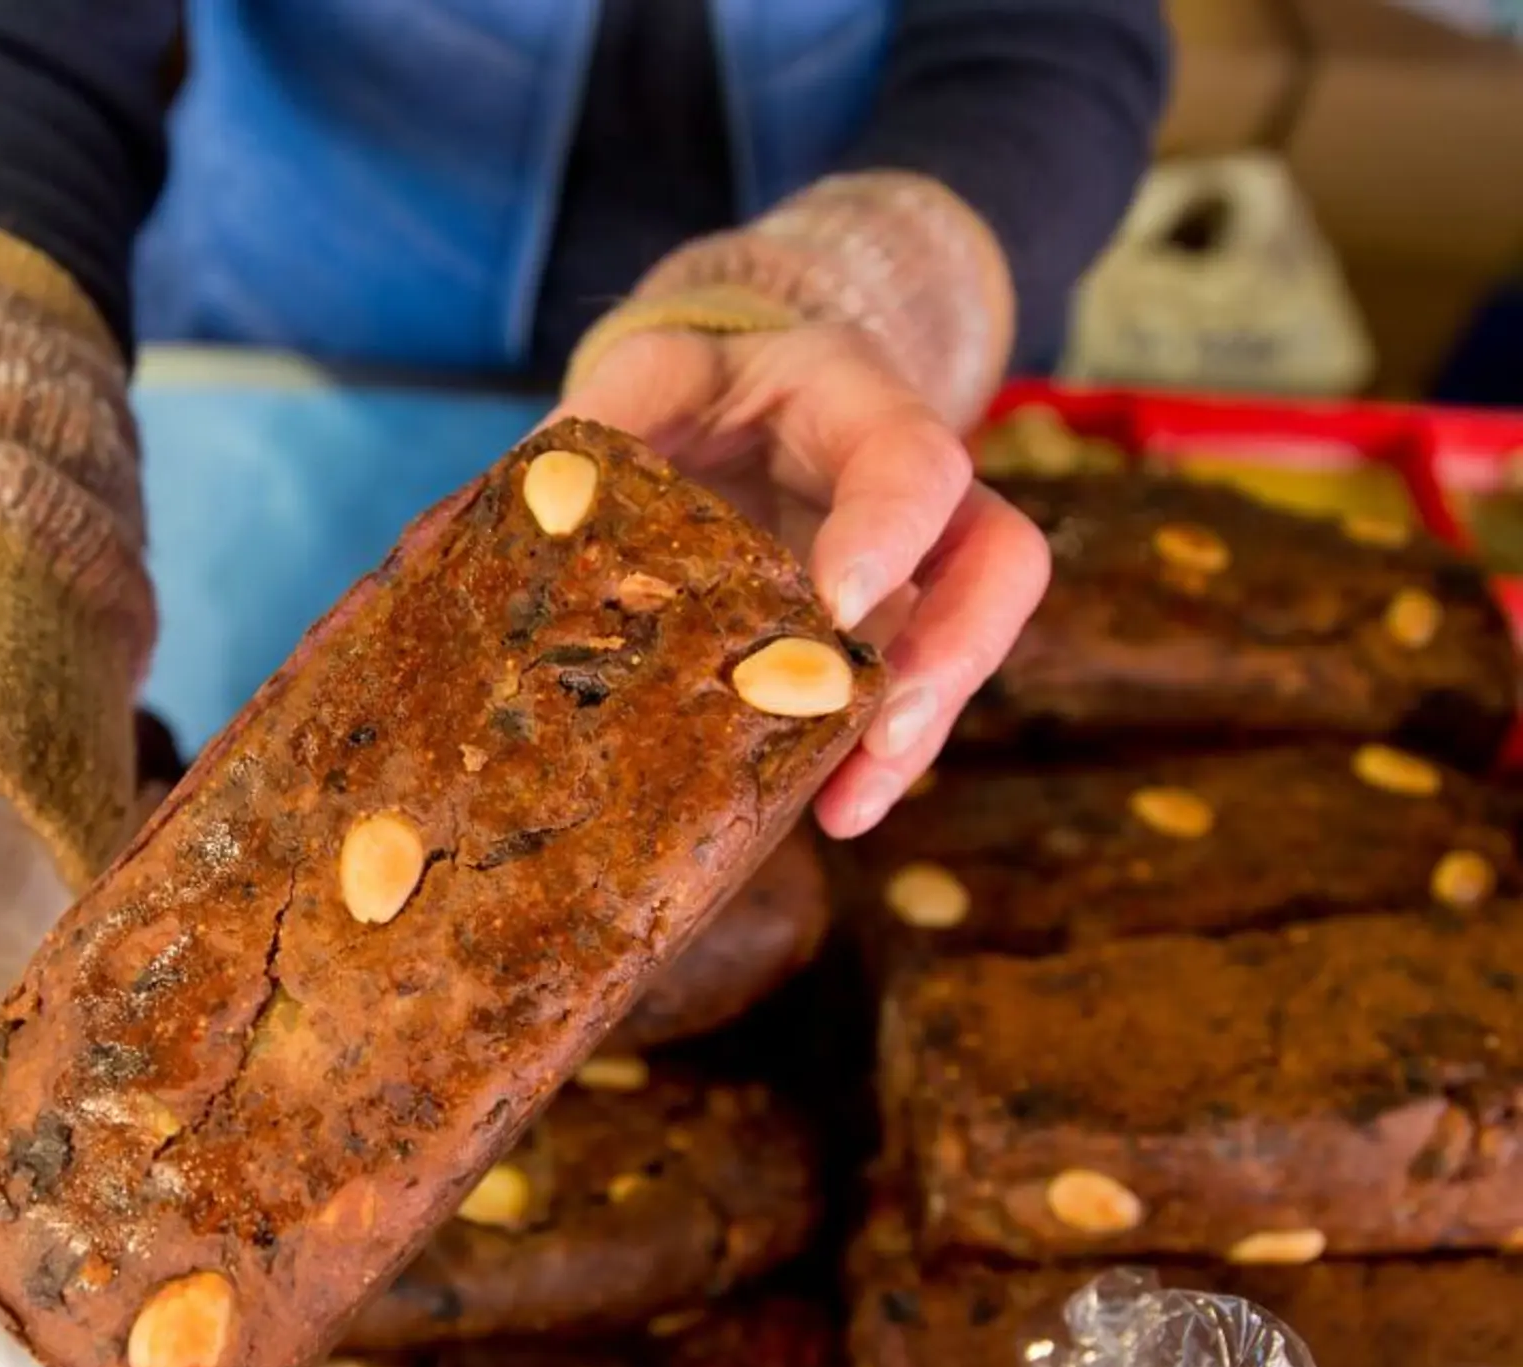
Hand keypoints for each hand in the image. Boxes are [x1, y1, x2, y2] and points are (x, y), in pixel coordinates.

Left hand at [551, 322, 1049, 836]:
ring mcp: (915, 562)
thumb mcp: (642, 380)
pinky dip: (871, 756)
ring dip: (917, 731)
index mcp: (854, 395)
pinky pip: (907, 695)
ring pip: (966, 641)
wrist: (708, 416)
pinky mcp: (886, 632)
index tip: (839, 606)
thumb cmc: (682, 395)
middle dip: (951, 650)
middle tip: (881, 728)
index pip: (913, 455)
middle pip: (997, 557)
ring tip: (850, 806)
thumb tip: (544, 508)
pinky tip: (826, 811)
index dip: (890, 530)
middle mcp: (912, 481)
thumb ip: (604, 422)